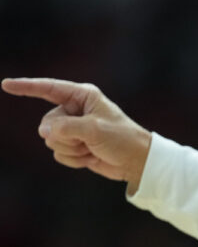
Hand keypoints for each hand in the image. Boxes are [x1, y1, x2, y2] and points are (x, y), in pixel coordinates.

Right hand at [2, 78, 151, 194]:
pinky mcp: (74, 146)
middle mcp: (75, 110)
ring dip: (71, 149)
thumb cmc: (122, 139)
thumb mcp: (94, 129)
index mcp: (83, 96)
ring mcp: (73, 129)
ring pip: (50, 140)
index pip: (49, 88)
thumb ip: (65, 127)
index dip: (26, 87)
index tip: (5, 84)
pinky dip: (74, 159)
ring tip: (92, 148)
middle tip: (87, 140)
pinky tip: (91, 157)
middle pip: (47, 123)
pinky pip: (58, 154)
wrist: (136, 162)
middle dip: (64, 136)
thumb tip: (43, 132)